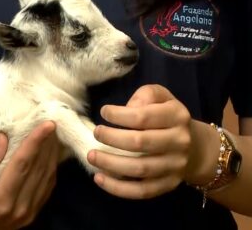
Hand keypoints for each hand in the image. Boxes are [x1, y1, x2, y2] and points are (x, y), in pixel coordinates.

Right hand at [0, 121, 58, 229]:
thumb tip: (2, 137)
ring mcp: (28, 213)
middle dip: (47, 144)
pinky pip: (47, 187)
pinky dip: (50, 168)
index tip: (48, 123)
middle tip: (51, 123)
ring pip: (47, 177)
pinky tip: (48, 155)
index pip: (23, 164)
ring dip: (51, 154)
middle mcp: (20, 207)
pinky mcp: (31, 215)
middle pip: (39, 169)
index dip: (36, 141)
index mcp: (2, 199)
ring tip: (52, 134)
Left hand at [87, 84, 192, 198]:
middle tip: (96, 133)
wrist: (195, 147)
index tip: (103, 112)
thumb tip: (127, 108)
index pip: (143, 116)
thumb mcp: (161, 97)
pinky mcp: (168, 185)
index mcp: (176, 116)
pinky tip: (99, 178)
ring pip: (139, 169)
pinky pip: (142, 191)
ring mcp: (174, 166)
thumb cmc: (167, 117)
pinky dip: (118, 188)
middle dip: (112, 138)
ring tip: (91, 156)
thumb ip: (146, 95)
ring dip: (110, 164)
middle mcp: (179, 142)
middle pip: (140, 143)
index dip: (119, 115)